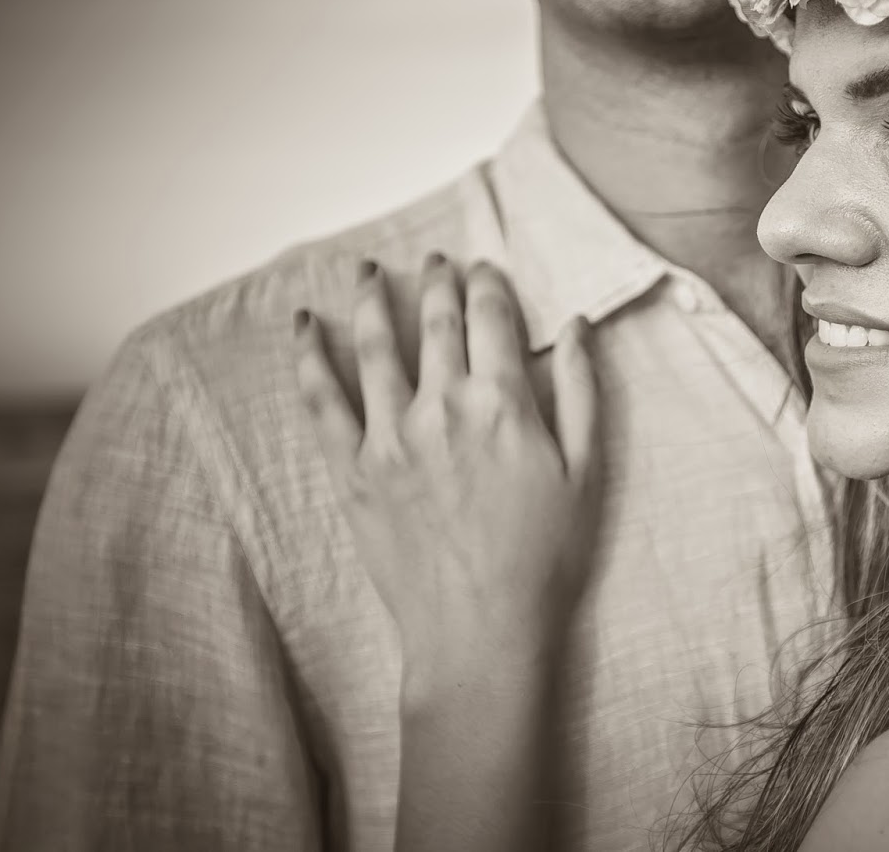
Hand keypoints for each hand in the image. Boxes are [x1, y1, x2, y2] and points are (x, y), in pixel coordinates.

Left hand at [293, 255, 601, 704]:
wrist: (480, 628)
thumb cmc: (543, 556)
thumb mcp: (585, 471)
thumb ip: (580, 391)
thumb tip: (576, 326)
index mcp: (502, 402)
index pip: (491, 317)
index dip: (488, 284)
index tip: (485, 269)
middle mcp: (442, 406)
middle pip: (435, 321)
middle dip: (437, 281)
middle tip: (436, 258)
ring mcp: (390, 436)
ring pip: (374, 347)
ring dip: (370, 301)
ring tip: (366, 272)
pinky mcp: (352, 471)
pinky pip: (322, 403)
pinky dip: (308, 359)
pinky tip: (302, 328)